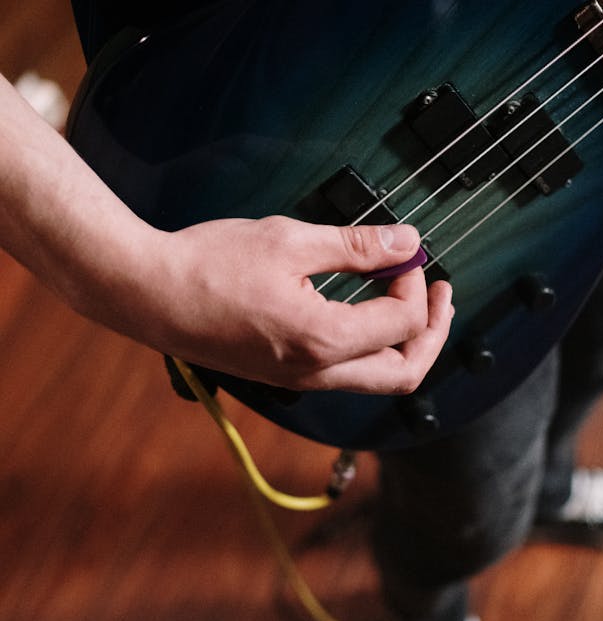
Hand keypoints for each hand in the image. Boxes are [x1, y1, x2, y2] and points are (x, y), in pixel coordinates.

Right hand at [1, 76, 451, 395]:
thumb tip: (407, 241)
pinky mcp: (281, 376)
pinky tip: (362, 312)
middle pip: (404, 373)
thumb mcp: (290, 240)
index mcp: (323, 340)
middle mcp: (315, 373)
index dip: (415, 284)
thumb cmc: (208, 263)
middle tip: (439, 294)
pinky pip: (344, 375)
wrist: (146, 292)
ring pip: (375, 381)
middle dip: (431, 332)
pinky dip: (368, 349)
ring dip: (402, 344)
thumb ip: (357, 246)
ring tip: (408, 301)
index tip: (405, 252)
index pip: (402, 322)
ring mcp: (297, 381)